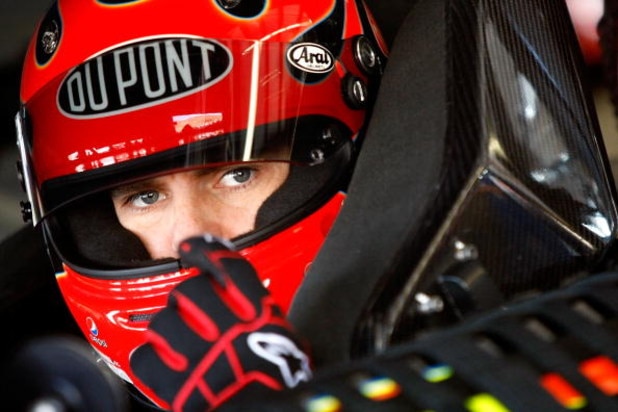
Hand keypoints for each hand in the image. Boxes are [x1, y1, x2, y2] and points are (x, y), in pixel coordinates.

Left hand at [130, 235, 311, 410]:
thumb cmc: (278, 384)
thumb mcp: (284, 339)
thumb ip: (262, 314)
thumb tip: (242, 291)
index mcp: (260, 317)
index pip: (229, 268)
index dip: (206, 251)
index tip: (189, 247)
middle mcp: (229, 330)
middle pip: (189, 291)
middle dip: (184, 300)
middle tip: (190, 315)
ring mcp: (201, 358)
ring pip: (162, 322)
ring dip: (166, 330)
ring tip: (177, 344)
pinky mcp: (178, 387)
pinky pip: (145, 358)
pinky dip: (150, 360)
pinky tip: (163, 366)